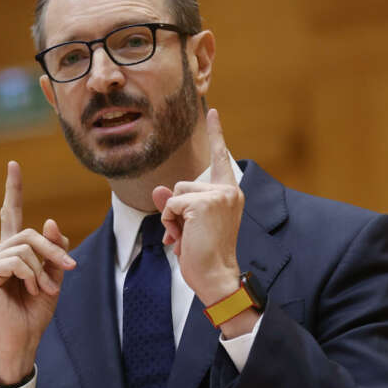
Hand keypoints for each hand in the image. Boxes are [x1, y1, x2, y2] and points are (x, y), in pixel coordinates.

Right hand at [0, 161, 75, 383]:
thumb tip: (49, 221)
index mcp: (10, 253)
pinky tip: (30, 291)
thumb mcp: (53, 278)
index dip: (12, 189)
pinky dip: (31, 276)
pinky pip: (17, 260)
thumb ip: (53, 251)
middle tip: (67, 270)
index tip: (13, 165)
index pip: (9, 215)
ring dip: (43, 270)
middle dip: (53, 250)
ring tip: (42, 290)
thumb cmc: (33, 315)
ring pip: (25, 246)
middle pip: (30, 232)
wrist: (21, 342)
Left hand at [152, 108, 243, 307]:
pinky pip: (171, 204)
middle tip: (190, 234)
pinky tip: (184, 237)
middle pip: (182, 184)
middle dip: (177, 210)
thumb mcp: (187, 225)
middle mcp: (228, 190)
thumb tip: (158, 190)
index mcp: (229, 193)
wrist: (216, 276)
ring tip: (188, 236)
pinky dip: (171, 222)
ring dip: (173, 218)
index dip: (216, 133)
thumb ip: (175, 204)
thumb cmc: (205, 255)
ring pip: (175, 194)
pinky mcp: (205, 203)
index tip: (212, 111)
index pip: (219, 158)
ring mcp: (218, 195)